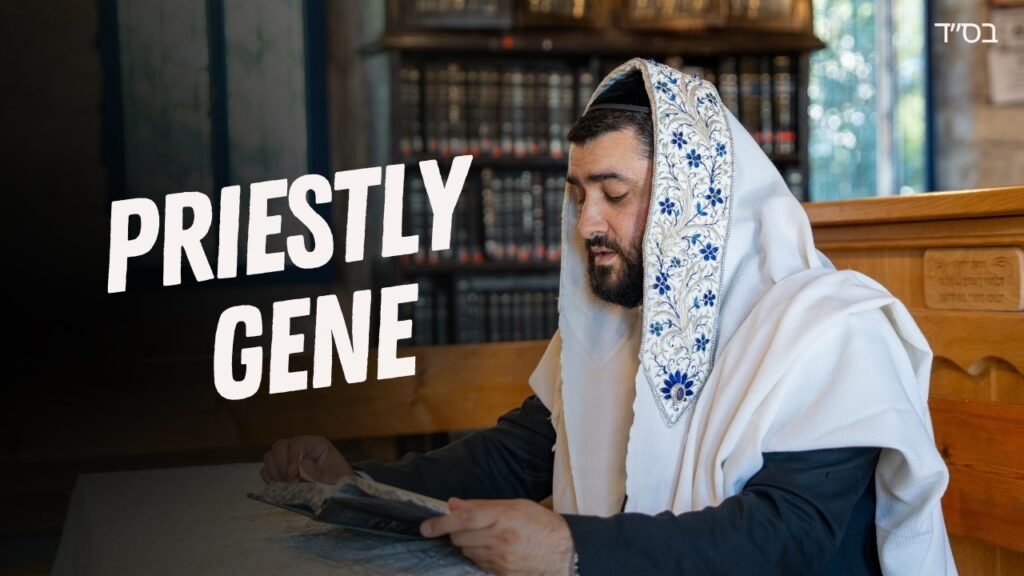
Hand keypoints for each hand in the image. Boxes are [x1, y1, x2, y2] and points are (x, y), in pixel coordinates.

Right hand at [259, 435, 351, 483]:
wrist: (338, 494)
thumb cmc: (338, 483)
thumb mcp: (334, 478)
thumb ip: (319, 472)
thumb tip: (302, 464)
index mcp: (316, 445)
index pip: (297, 443)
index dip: (292, 457)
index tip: (293, 474)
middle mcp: (300, 448)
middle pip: (280, 447)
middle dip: (281, 465)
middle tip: (290, 481)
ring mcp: (289, 458)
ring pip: (270, 457)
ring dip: (275, 472)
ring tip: (287, 485)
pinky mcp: (281, 471)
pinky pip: (266, 470)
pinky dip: (270, 478)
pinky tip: (280, 486)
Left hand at [420, 498, 574, 575]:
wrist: (564, 551)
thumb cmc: (540, 523)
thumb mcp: (514, 505)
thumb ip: (481, 505)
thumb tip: (453, 505)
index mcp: (504, 517)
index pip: (464, 519)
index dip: (441, 523)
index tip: (426, 527)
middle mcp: (500, 539)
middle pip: (460, 538)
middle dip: (456, 532)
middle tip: (465, 526)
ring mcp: (501, 559)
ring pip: (467, 552)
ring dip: (468, 544)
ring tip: (486, 537)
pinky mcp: (502, 573)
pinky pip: (478, 564)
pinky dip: (479, 555)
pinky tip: (493, 549)